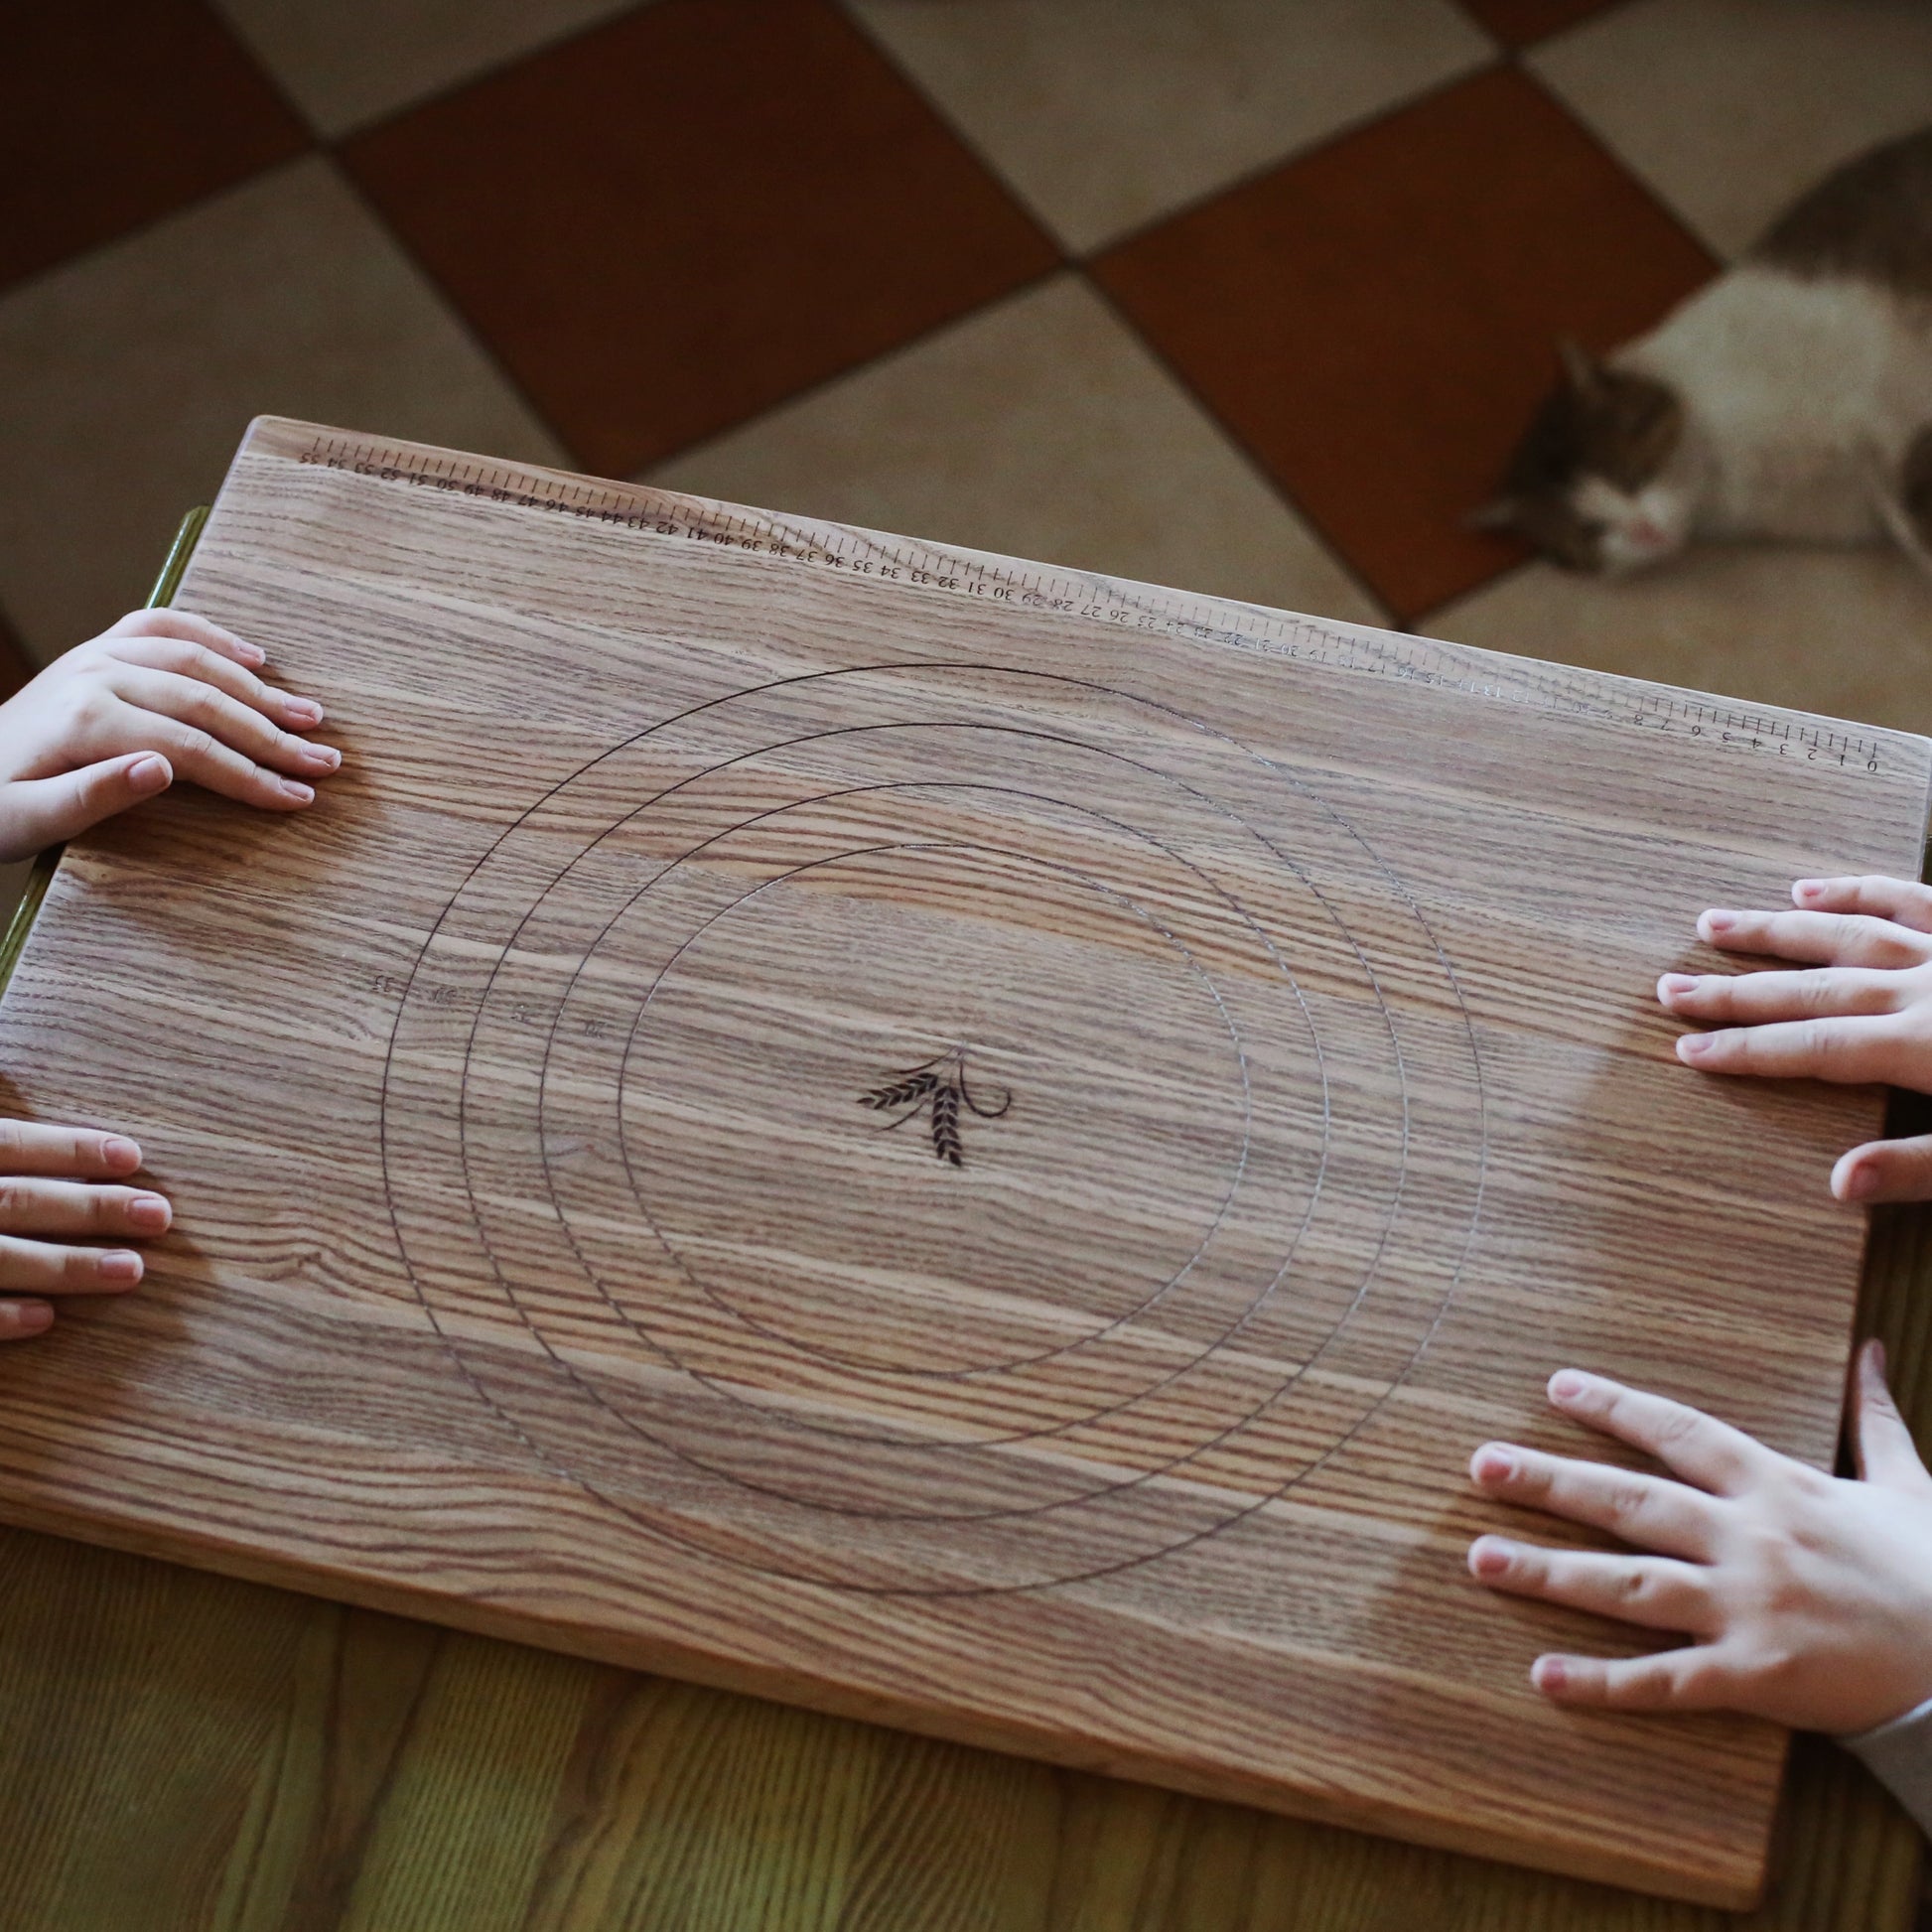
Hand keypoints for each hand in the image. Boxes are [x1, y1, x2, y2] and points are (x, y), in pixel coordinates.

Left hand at [0, 608, 340, 860]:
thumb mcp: (28, 822)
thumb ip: (94, 796)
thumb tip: (162, 768)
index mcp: (85, 720)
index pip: (192, 749)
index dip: (252, 776)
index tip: (299, 799)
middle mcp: (96, 674)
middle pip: (206, 702)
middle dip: (273, 736)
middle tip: (326, 762)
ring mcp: (97, 655)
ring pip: (196, 661)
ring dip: (260, 688)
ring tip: (311, 716)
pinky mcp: (97, 650)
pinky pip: (163, 626)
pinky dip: (212, 635)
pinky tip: (256, 655)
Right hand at [0, 1122, 167, 1339]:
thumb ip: (4, 1145)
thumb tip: (22, 1079)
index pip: (12, 1144)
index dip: (70, 1150)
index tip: (134, 1157)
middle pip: (19, 1202)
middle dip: (91, 1208)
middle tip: (160, 1216)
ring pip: (1, 1259)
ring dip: (67, 1265)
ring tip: (132, 1270)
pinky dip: (2, 1316)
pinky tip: (47, 1319)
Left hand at [1466, 1347, 1931, 1733]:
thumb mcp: (1909, 1486)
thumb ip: (1875, 1419)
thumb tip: (1869, 1350)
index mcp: (1780, 1487)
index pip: (1680, 1433)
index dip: (1615, 1408)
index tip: (1555, 1388)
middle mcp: (1751, 1541)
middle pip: (1630, 1502)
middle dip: (1550, 1482)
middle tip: (1480, 1468)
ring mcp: (1748, 1608)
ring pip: (1629, 1585)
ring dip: (1550, 1572)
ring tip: (1481, 1559)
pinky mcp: (1756, 1675)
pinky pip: (1667, 1678)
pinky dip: (1604, 1680)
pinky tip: (1544, 1674)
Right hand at [1657, 874, 1931, 1200]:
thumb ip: (1921, 1165)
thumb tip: (1840, 1184)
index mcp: (1924, 1047)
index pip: (1814, 1048)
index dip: (1746, 1051)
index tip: (1686, 1051)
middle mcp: (1923, 989)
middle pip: (1810, 989)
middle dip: (1734, 991)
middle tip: (1671, 986)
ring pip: (1845, 933)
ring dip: (1774, 931)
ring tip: (1713, 923)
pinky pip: (1908, 898)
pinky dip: (1856, 891)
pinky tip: (1809, 889)